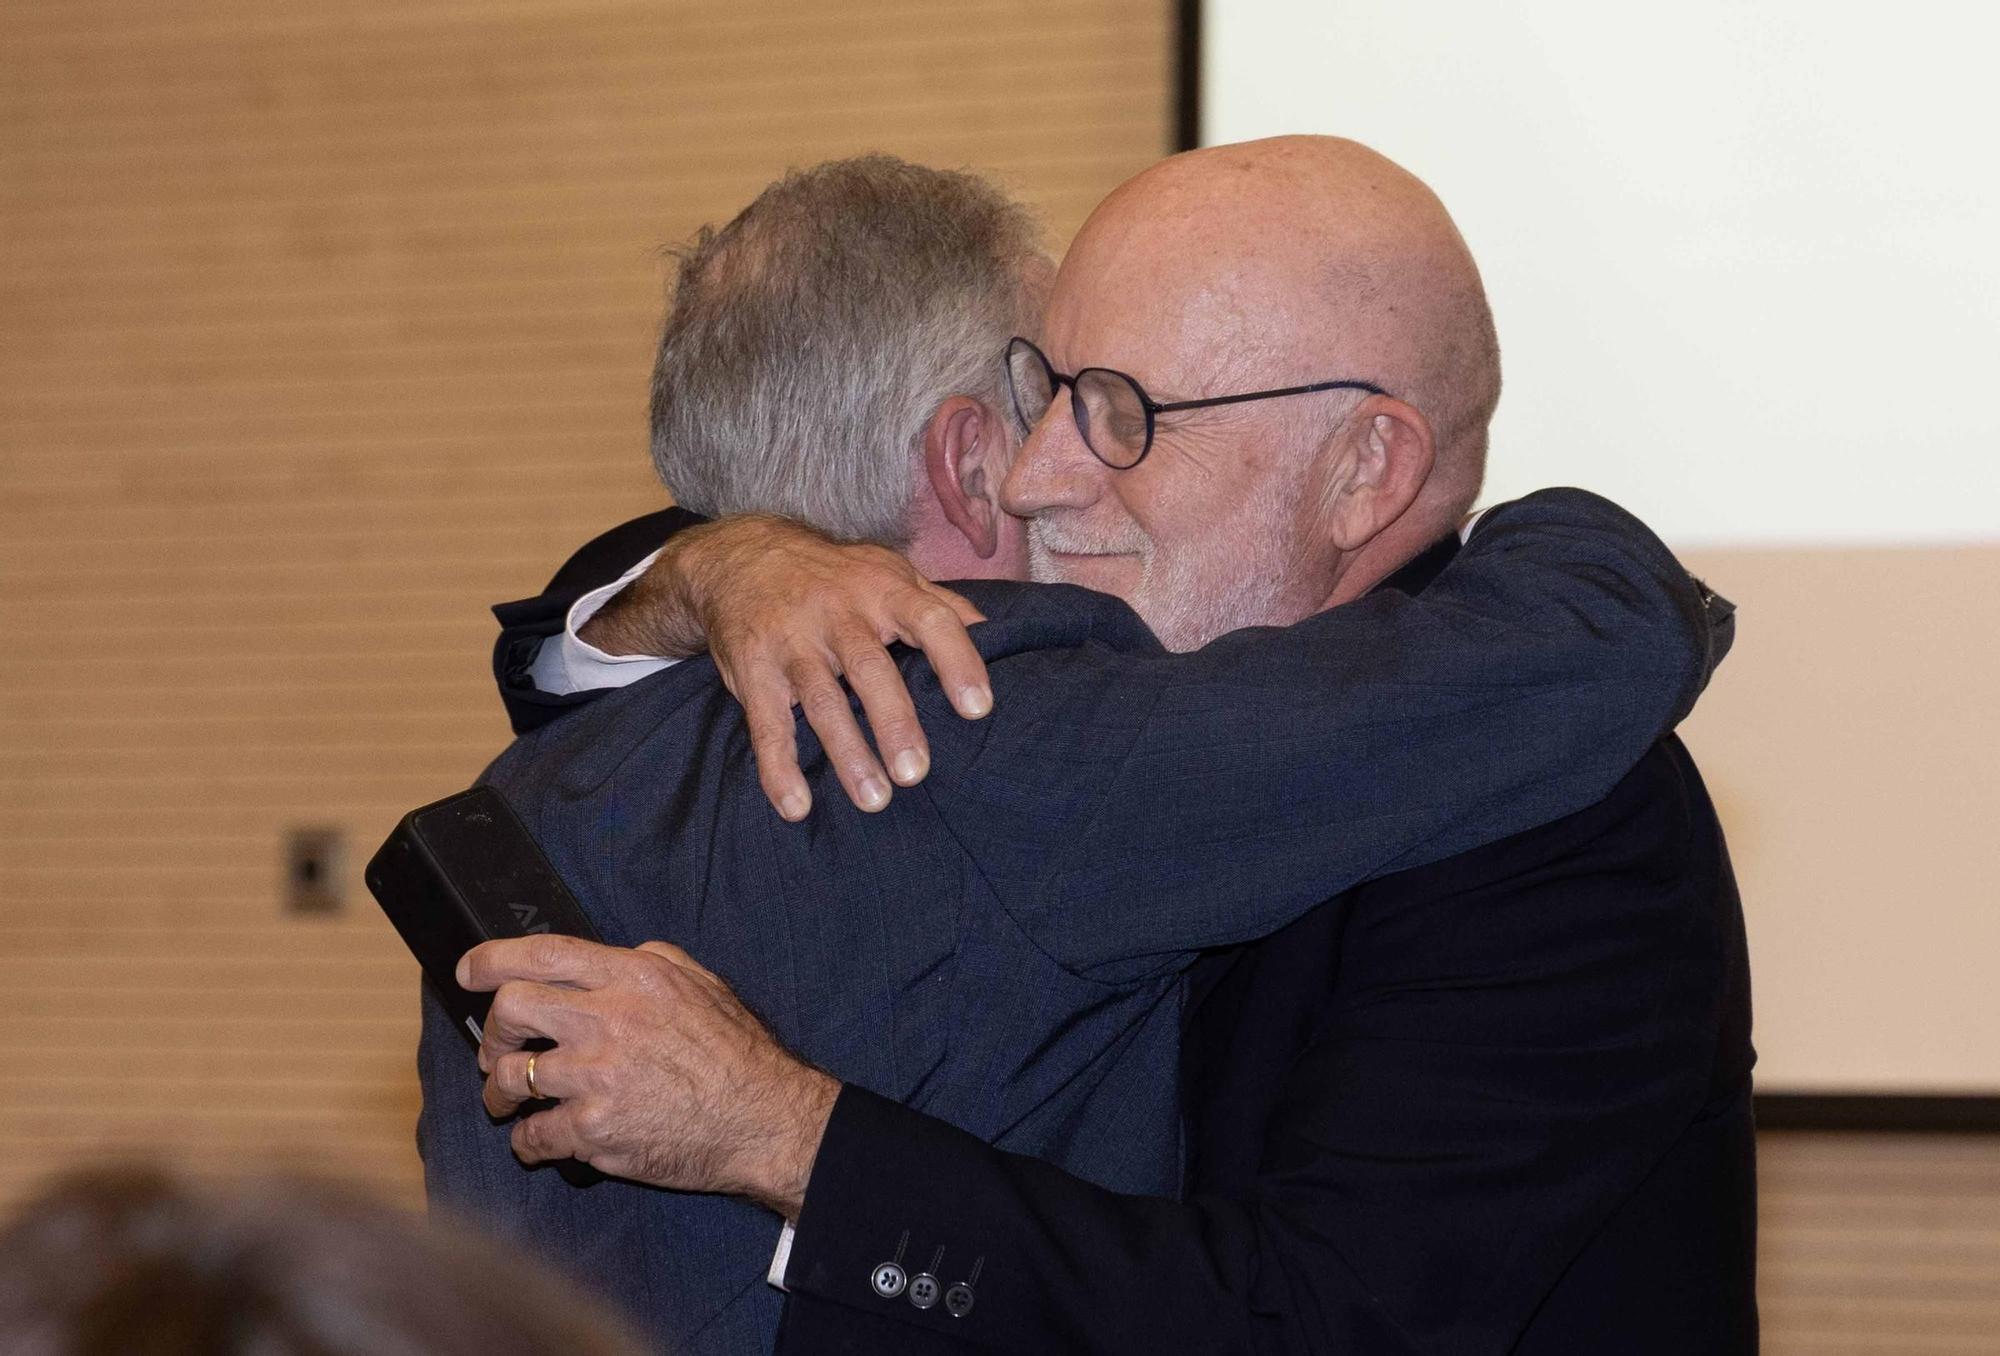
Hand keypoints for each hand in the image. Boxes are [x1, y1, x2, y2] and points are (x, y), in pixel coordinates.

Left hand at [458, 934, 839, 1217]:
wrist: (764, 1119)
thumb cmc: (737, 1053)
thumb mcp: (702, 983)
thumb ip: (650, 961)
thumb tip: (607, 958)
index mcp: (632, 977)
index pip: (543, 954)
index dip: (492, 959)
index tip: (469, 970)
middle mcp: (607, 1020)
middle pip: (510, 1010)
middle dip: (491, 1031)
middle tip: (496, 1049)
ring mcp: (596, 1077)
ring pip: (509, 1077)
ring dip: (499, 1092)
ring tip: (507, 1102)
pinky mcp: (595, 1129)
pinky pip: (533, 1135)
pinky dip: (528, 1142)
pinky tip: (540, 1141)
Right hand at [584, 515, 993, 820]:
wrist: (739, 558)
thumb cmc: (833, 576)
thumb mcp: (886, 572)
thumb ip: (937, 603)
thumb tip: (993, 632)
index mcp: (882, 589)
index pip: (929, 620)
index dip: (956, 661)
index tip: (978, 708)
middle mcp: (838, 613)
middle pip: (871, 668)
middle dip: (894, 721)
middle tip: (917, 773)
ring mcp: (792, 641)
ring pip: (821, 700)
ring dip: (847, 753)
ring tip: (874, 800)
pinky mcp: (753, 669)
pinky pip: (766, 723)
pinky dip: (778, 767)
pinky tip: (796, 805)